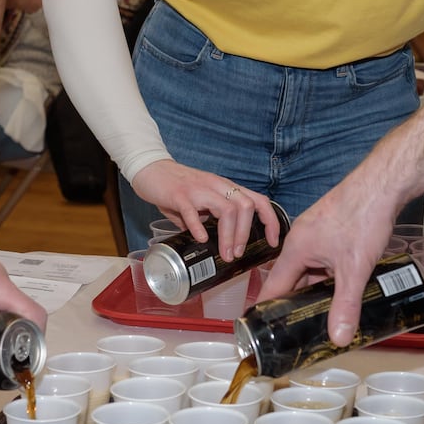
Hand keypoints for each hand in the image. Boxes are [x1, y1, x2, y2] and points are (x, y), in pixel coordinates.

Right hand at [129, 160, 280, 258]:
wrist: (150, 169)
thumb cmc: (175, 187)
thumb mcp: (199, 201)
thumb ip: (208, 218)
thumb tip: (211, 243)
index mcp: (225, 188)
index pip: (258, 200)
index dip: (271, 221)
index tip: (273, 242)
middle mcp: (216, 185)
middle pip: (245, 206)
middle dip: (246, 233)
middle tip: (238, 253)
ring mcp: (199, 189)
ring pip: (226, 209)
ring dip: (229, 235)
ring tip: (225, 253)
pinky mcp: (179, 195)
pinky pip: (192, 212)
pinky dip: (199, 228)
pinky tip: (200, 240)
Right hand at [257, 181, 398, 345]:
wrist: (382, 184)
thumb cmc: (363, 217)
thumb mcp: (354, 269)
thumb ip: (345, 305)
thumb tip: (338, 337)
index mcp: (295, 249)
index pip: (272, 288)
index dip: (268, 311)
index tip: (265, 331)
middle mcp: (300, 241)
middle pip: (292, 280)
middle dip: (297, 304)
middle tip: (301, 330)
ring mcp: (316, 234)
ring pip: (310, 270)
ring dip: (317, 290)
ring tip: (324, 314)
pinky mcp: (331, 231)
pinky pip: (323, 260)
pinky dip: (329, 276)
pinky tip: (343, 289)